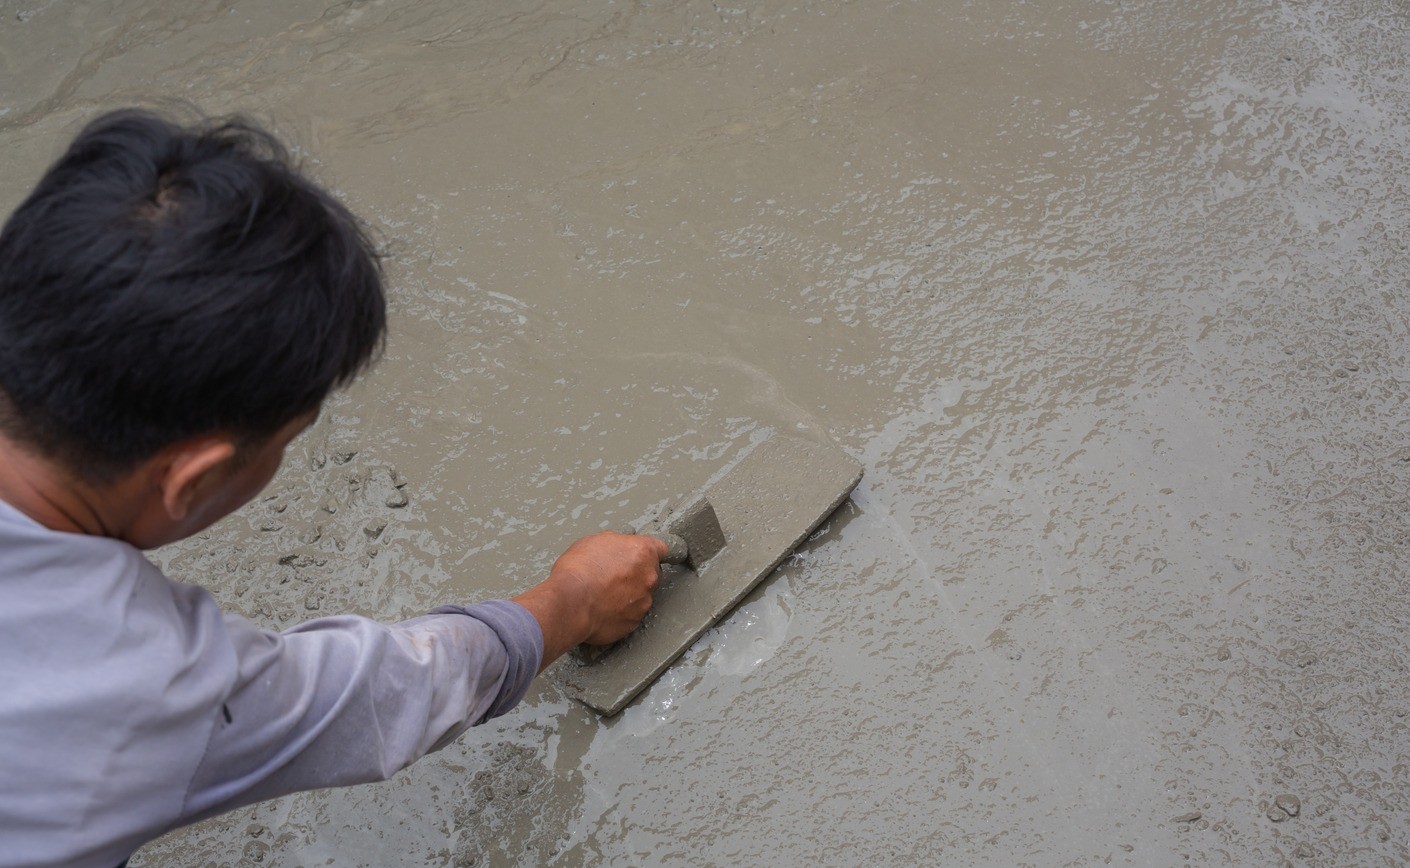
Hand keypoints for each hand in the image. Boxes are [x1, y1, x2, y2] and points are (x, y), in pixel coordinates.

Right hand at [512, 531, 666, 669]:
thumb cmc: (578, 571)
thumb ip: (615, 543)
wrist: (569, 602)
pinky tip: (603, 608)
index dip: (650, 552)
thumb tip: (616, 547)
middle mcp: (649, 577)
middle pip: (652, 573)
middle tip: (614, 576)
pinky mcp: (634, 622)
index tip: (645, 556)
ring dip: (629, 595)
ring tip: (604, 594)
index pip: (662, 548)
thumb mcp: (594, 541)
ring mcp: (643, 602)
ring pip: (642, 596)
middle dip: (637, 575)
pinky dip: (620, 613)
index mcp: (643, 552)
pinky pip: (631, 615)